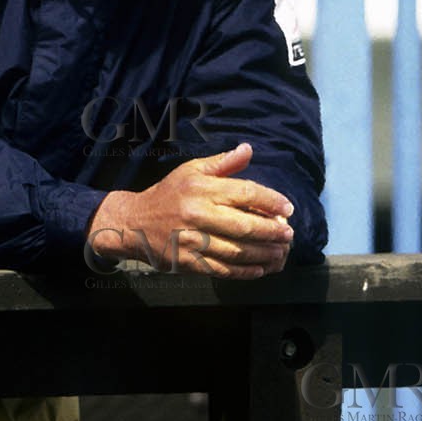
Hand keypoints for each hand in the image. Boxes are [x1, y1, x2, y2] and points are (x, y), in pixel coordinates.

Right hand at [85, 144, 294, 278]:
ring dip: (265, 254)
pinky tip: (260, 268)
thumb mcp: (190, 171)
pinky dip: (246, 271)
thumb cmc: (167, 194)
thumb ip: (222, 163)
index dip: (272, 201)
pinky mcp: (188, 262)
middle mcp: (197, 214)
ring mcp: (192, 241)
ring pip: (238, 251)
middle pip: (246, 226)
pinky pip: (224, 269)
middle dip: (273, 232)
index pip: (246, 193)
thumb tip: (248, 149)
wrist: (133, 223)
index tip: (288, 208)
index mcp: (200, 189)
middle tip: (288, 234)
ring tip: (280, 252)